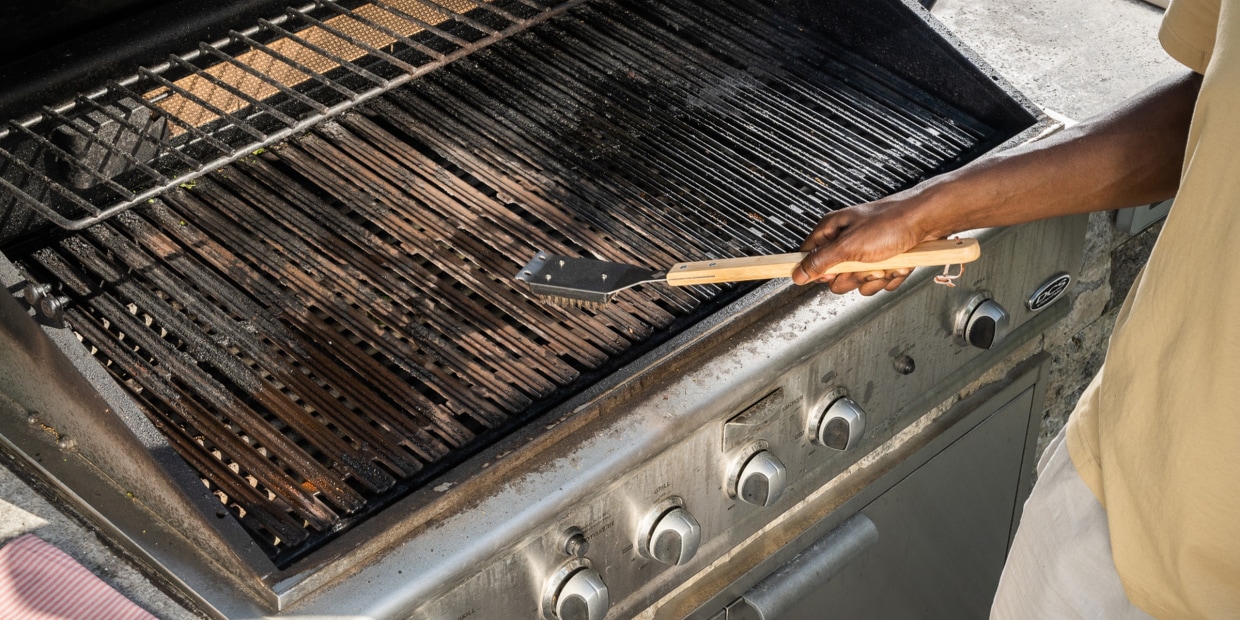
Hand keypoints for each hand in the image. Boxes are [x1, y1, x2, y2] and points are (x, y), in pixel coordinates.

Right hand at [791, 197, 936, 295]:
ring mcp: (866, 255)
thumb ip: (820, 261)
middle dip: (854, 276)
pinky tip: (898, 263)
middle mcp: (847, 243)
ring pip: (859, 283)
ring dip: (875, 277)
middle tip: (865, 263)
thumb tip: (798, 273)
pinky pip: (880, 283)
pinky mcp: (884, 263)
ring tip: (887, 261)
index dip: (818, 270)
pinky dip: (891, 277)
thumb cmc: (891, 222)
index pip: (809, 257)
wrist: (927, 220)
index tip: (830, 273)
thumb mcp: (848, 245)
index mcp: (832, 231)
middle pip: (835, 277)